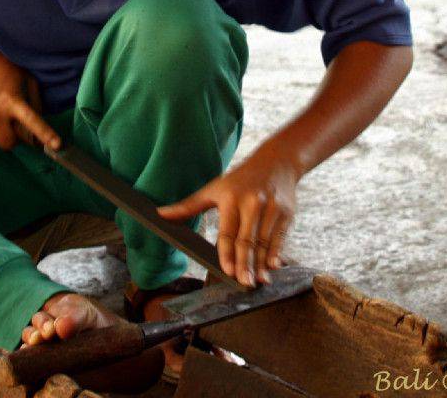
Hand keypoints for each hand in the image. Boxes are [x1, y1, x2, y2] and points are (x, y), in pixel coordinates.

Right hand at [0, 42, 59, 151]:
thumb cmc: (3, 67)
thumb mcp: (26, 79)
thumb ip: (34, 103)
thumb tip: (38, 126)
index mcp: (13, 101)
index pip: (32, 122)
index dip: (46, 135)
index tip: (57, 146)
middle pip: (10, 143)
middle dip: (17, 140)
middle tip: (19, 126)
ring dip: (4, 130)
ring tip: (1, 110)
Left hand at [157, 146, 299, 287]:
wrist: (275, 163)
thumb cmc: (239, 180)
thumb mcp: (213, 188)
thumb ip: (188, 205)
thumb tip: (160, 214)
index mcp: (231, 199)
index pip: (228, 232)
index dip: (228, 253)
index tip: (228, 271)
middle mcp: (252, 203)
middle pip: (247, 239)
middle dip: (246, 263)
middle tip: (244, 283)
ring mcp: (271, 208)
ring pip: (264, 242)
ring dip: (262, 263)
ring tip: (259, 281)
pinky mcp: (286, 213)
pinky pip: (280, 237)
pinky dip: (277, 253)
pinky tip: (273, 267)